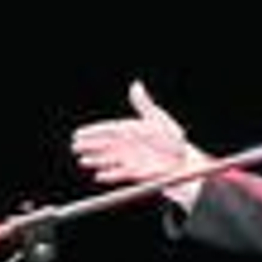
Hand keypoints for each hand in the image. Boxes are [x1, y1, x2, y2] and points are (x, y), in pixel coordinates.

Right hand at [72, 81, 206, 184]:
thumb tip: (135, 85)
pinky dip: (109, 175)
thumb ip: (144, 104)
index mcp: (130, 130)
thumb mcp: (159, 119)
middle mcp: (127, 145)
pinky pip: (119, 175)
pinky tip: (99, 176)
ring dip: (96, 160)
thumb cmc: (172, 138)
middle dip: (89, 146)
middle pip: (103, 145)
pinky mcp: (135, 173)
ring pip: (108, 160)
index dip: (92, 132)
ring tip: (83, 161)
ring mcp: (130, 159)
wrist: (185, 160)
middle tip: (75, 147)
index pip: (107, 130)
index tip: (78, 133)